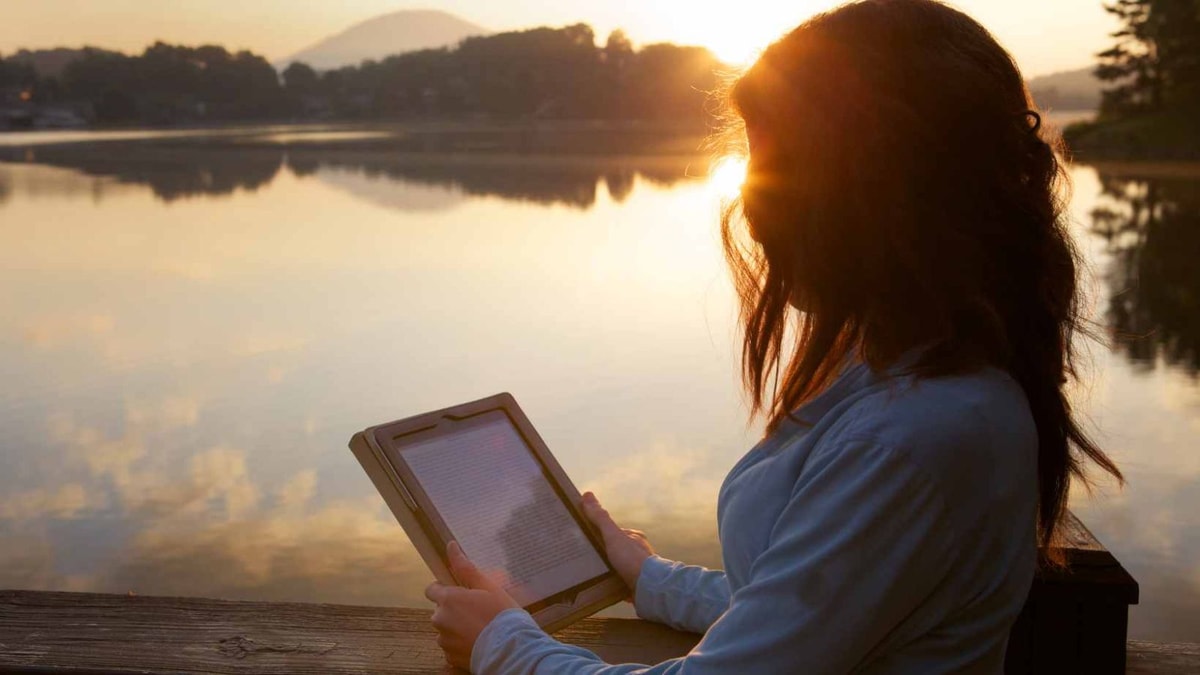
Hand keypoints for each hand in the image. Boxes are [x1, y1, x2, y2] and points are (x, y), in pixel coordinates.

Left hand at [424, 541, 519, 670]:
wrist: (510, 650)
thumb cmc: (501, 614)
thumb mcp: (488, 586)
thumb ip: (466, 567)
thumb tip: (451, 545)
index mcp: (447, 599)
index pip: (432, 590)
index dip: (445, 590)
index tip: (461, 593)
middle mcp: (440, 619)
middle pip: (441, 611)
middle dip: (454, 610)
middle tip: (477, 612)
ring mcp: (444, 640)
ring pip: (446, 629)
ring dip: (457, 628)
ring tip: (480, 629)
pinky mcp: (449, 657)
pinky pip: (451, 647)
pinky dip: (461, 644)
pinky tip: (478, 642)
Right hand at [581, 491, 654, 597]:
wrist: (649, 588)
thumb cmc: (631, 559)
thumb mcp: (613, 535)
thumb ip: (600, 518)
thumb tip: (587, 494)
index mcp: (634, 537)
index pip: (611, 533)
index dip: (597, 534)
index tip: (581, 540)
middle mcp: (637, 552)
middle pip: (612, 550)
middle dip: (599, 554)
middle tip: (580, 559)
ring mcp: (637, 569)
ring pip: (615, 566)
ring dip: (603, 570)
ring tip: (584, 574)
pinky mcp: (635, 585)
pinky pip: (617, 581)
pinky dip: (608, 582)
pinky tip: (596, 586)